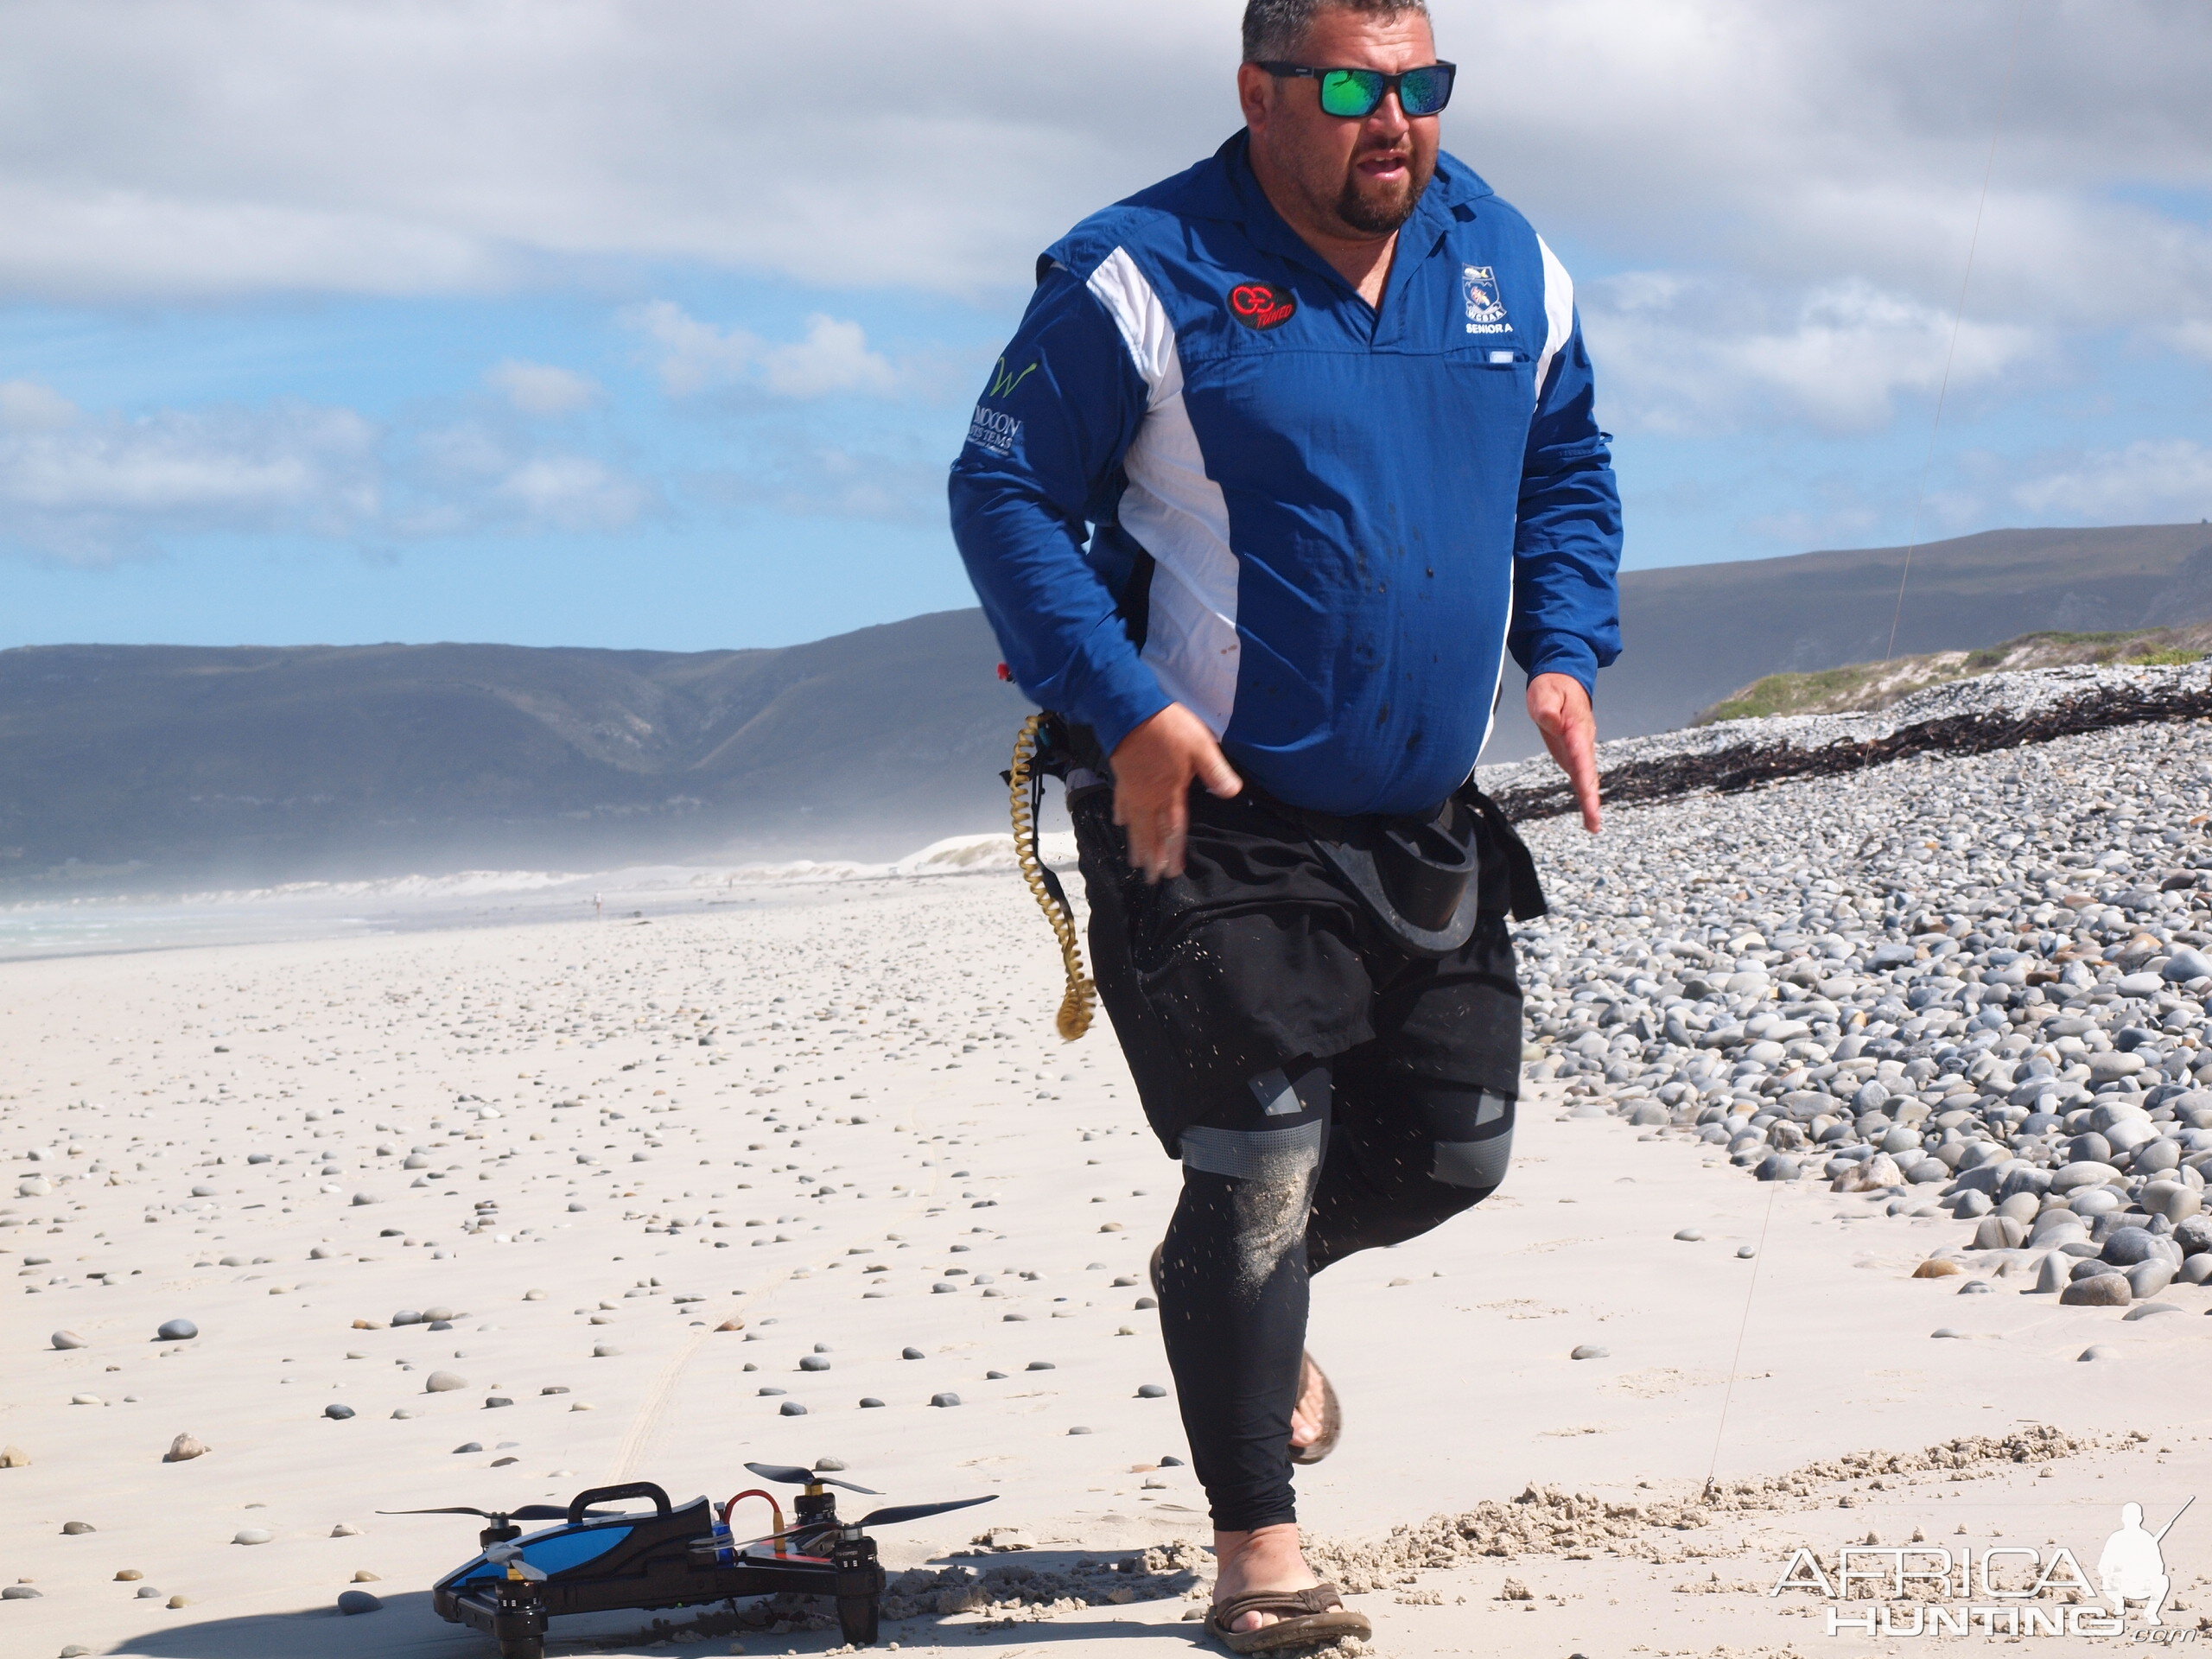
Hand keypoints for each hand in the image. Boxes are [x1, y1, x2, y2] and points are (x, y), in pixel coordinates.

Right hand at [1110, 703, 1242, 880]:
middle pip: (1151, 832)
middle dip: (1153, 856)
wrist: (1131, 709)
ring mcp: (1133, 788)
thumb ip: (1216, 771)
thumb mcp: (1201, 746)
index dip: (1174, 851)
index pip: (1174, 828)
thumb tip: (1232, 793)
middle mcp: (1149, 797)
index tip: (1173, 871)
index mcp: (1170, 792)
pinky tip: (1120, 823)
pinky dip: (1121, 814)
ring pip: (1134, 823)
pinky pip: (1121, 802)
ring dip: (1136, 844)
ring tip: (1135, 862)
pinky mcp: (1122, 776)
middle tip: (1152, 878)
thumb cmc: (1168, 727)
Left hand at [1526, 672, 1601, 832]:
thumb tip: (1552, 721)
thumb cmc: (1553, 686)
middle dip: (1591, 799)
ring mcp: (1581, 748)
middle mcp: (1584, 741)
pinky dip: (1586, 794)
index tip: (1589, 797)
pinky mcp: (1575, 753)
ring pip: (1588, 777)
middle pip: (1589, 773)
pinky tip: (1590, 813)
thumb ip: (1547, 707)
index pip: (1581, 756)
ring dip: (1590, 801)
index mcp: (1577, 727)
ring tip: (1593, 826)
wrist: (1564, 679)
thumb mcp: (1545, 691)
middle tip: (1594, 823)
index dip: (1585, 778)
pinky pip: (1582, 776)